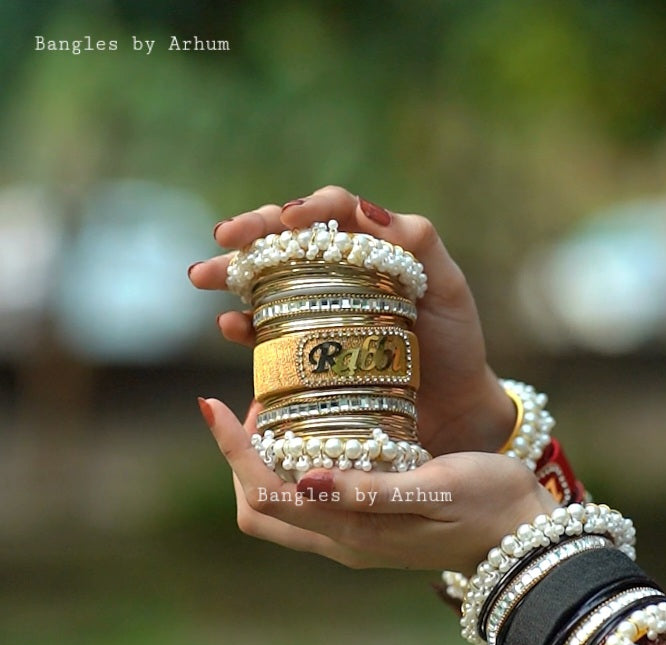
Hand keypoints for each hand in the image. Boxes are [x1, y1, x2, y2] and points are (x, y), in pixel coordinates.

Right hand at [189, 185, 515, 456]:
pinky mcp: (306, 351)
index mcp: (372, 248)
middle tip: (223, 239)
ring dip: (231, 274)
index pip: (333, 211)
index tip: (289, 220)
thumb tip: (371, 213)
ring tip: (204, 277)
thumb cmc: (456, 343)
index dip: (307, 208)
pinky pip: (267, 332)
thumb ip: (421, 244)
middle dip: (250, 234)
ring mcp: (318, 311)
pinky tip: (231, 325)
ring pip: (265, 280)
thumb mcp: (449, 288)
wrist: (455, 409)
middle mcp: (339, 273)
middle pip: (286, 240)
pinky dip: (244, 326)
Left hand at [198, 397, 556, 575]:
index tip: (211, 403)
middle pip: (259, 507)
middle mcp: (342, 541)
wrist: (524, 536)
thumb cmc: (488, 505)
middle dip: (242, 457)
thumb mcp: (435, 488)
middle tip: (260, 403)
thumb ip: (371, 491)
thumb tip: (304, 481)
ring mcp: (352, 537)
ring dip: (265, 461)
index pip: (266, 497)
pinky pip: (308, 499)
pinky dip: (292, 466)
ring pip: (279, 505)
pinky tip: (316, 429)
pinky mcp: (366, 524)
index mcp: (352, 534)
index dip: (232, 451)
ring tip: (285, 409)